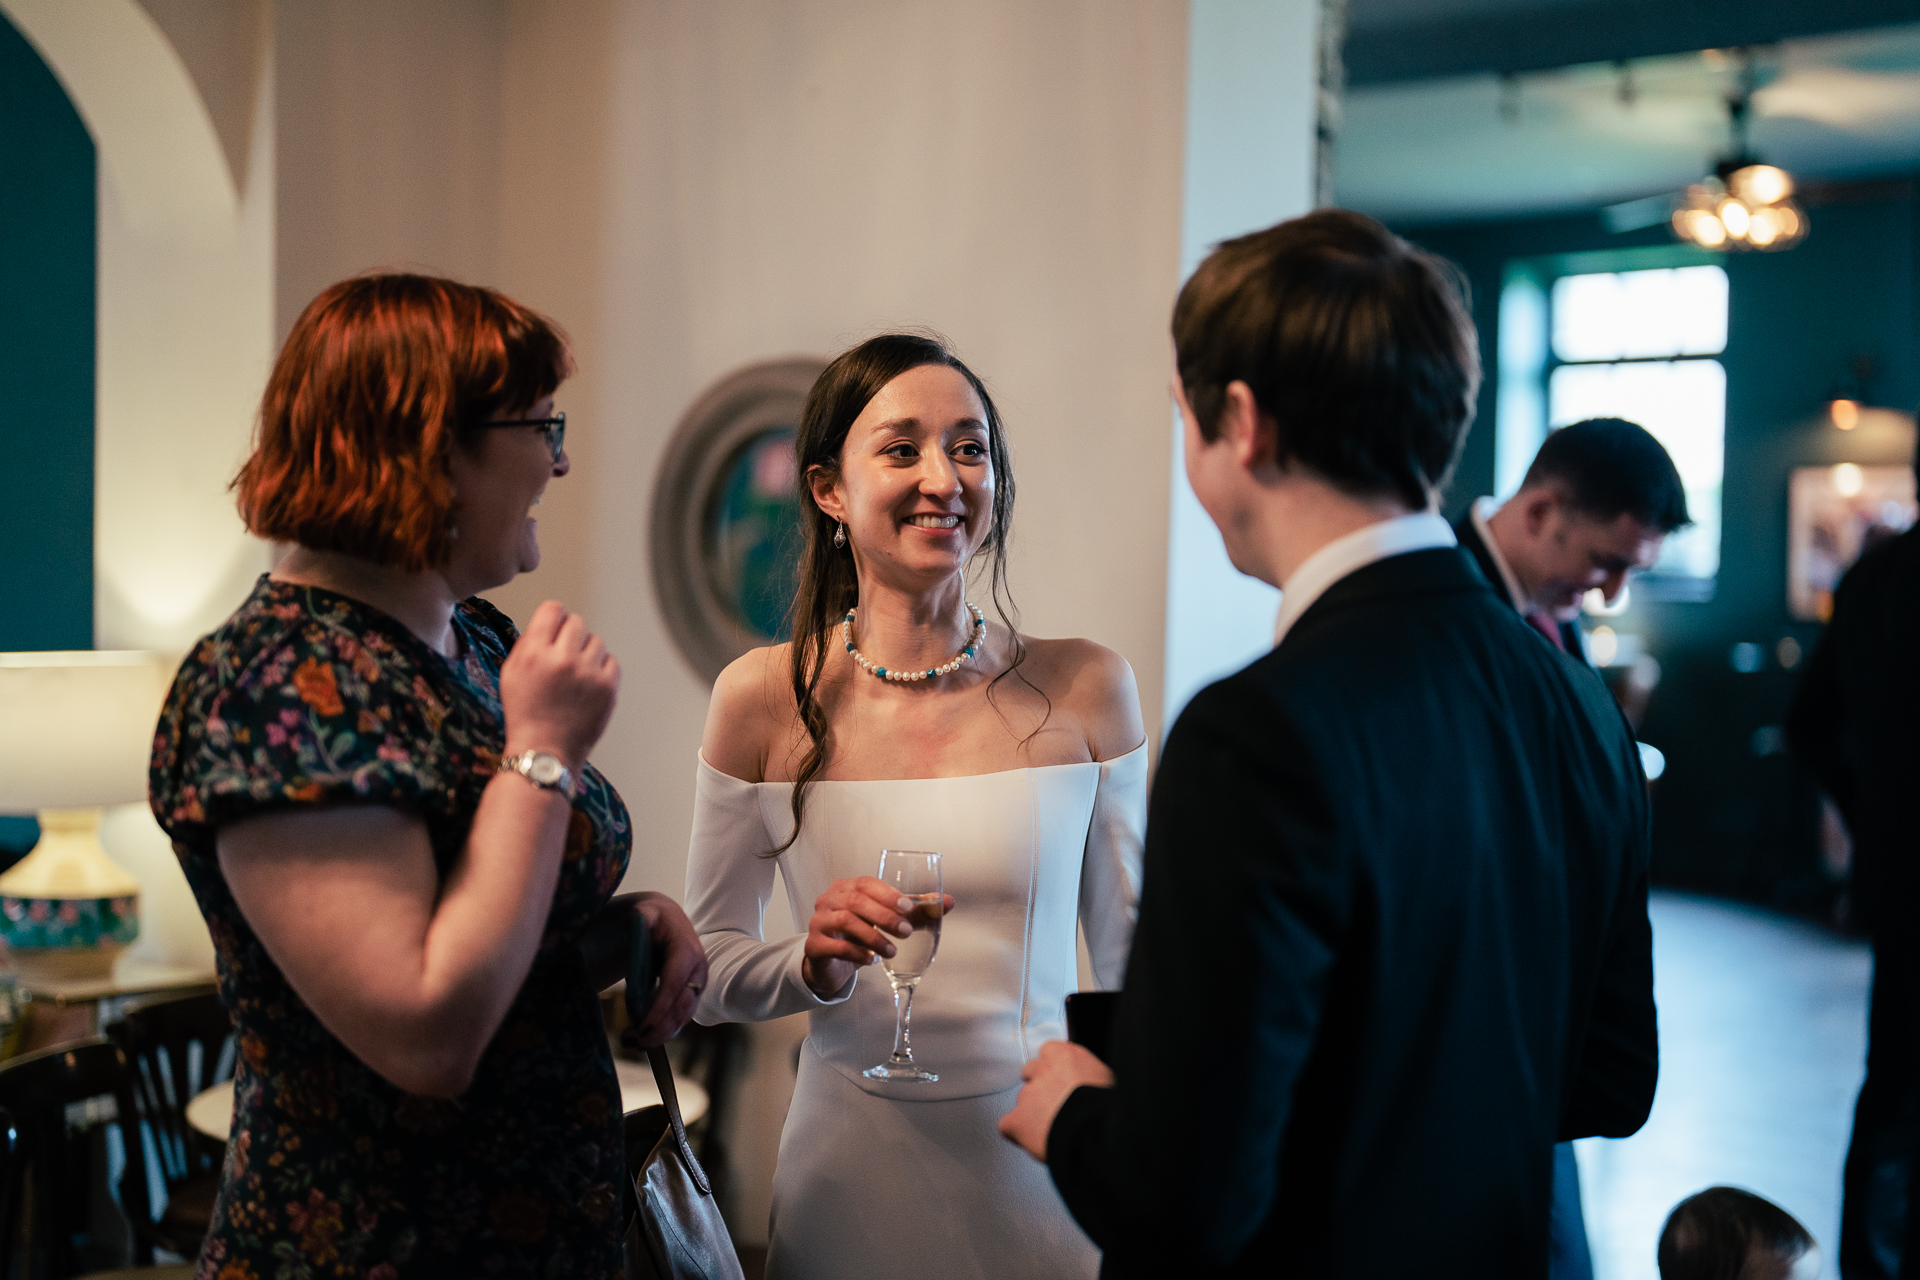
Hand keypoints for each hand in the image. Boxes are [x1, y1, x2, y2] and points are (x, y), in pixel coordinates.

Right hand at [499, 600, 619, 768]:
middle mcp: (562, 659)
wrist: (545, 751)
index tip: (554, 631)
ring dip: (587, 653)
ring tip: (575, 675)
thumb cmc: (525, 713)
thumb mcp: (511, 673)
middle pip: (577, 622)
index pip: (553, 609)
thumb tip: (551, 622)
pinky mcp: (607, 688)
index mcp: (534, 653)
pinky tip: (588, 685)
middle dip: (570, 636)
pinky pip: (611, 661)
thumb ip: (529, 643)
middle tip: (564, 657)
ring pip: (596, 641)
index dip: (555, 619)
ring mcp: (588, 673)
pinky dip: (601, 670)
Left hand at [625, 893, 709, 1047]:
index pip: (674, 984)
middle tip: (632, 1041)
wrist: (665, 920)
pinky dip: (662, 1031)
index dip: (659, 1008)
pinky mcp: (689, 994)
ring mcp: (695, 985)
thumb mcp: (645, 912)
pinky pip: (679, 1018)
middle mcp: (697, 971)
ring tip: (632, 1043)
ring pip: (682, 1018)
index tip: (641, 1026)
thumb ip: (642, 917)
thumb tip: (639, 921)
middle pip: (682, 1008)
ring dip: (660, 1035)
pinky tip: (642, 1039)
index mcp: (687, 951)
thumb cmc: (652, 917)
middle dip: (659, 1029)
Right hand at [801, 876, 955, 998]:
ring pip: (845, 922)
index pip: (867, 883)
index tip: (908, 908)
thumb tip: (948, 902)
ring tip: (892, 951)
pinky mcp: (813, 945)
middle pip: (856, 901)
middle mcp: (829, 899)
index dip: (888, 894)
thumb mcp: (888, 919)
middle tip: (906, 933)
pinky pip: (835, 946)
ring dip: (874, 937)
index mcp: (847, 887)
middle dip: (884, 917)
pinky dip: (857, 953)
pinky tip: (872, 961)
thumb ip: (916, 910)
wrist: (831, 961)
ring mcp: (819, 922)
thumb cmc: (860, 932)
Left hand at [998, 1040, 1113, 1161]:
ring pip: (1022, 1099)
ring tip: (1051, 1128)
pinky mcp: (1017, 1120)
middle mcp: (1042, 1070)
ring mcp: (1027, 1094)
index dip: (1055, 1069)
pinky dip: (1017, 1132)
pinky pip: (1008, 1125)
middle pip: (1031, 1072)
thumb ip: (1088, 1073)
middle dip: (1040, 1086)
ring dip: (1032, 1110)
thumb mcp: (1107, 1078)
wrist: (1095, 1133)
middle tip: (1056, 1105)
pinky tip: (1033, 1140)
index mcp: (1066, 1055)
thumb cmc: (1107, 1108)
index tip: (1062, 1080)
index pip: (1050, 1052)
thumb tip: (1089, 1082)